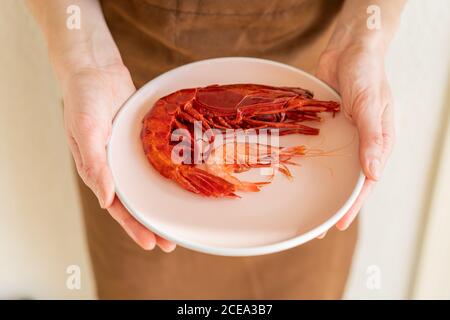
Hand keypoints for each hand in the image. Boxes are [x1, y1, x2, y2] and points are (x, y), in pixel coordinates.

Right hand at [63, 63, 175, 251]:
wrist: (95, 68)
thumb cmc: (84, 98)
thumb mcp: (86, 129)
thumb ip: (95, 164)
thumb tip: (107, 199)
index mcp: (99, 170)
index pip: (118, 207)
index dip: (134, 226)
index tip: (151, 243)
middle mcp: (115, 167)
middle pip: (136, 202)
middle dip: (151, 223)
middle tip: (171, 242)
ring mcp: (129, 155)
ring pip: (147, 185)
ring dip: (161, 202)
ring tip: (179, 219)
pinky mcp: (142, 140)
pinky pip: (155, 161)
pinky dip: (167, 174)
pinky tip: (182, 181)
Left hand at [316, 43, 394, 233]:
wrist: (349, 49)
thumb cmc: (366, 73)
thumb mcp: (370, 105)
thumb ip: (372, 137)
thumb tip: (374, 174)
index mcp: (378, 142)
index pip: (366, 182)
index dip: (353, 205)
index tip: (338, 225)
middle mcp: (359, 142)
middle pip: (346, 179)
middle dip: (333, 202)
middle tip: (316, 224)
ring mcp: (342, 135)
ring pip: (331, 166)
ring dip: (320, 185)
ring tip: (303, 204)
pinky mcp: (327, 125)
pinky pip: (318, 147)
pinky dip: (309, 160)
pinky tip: (296, 171)